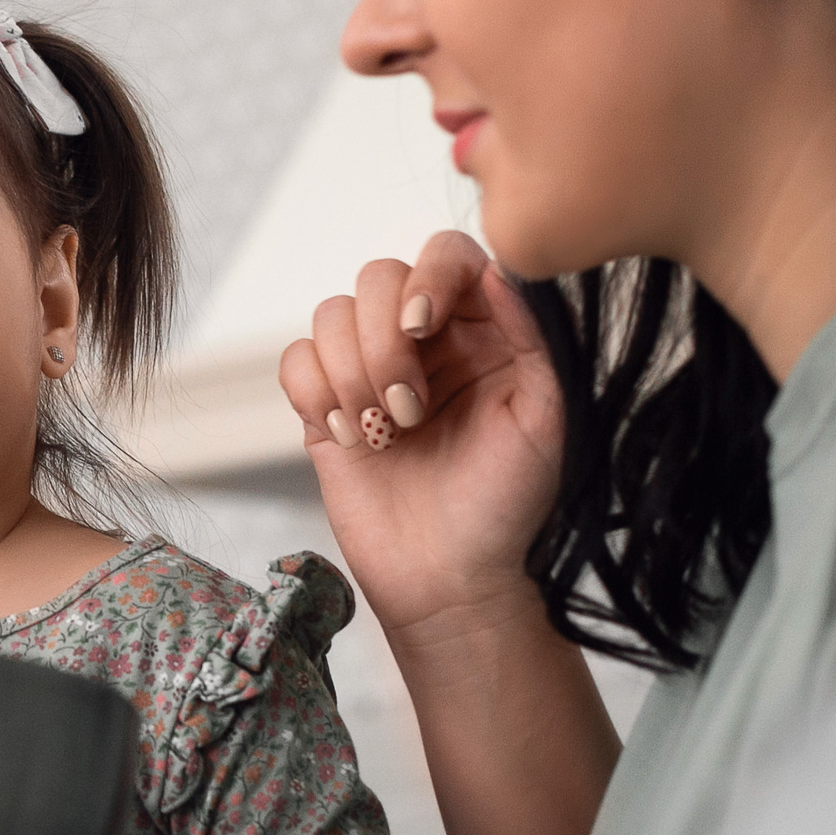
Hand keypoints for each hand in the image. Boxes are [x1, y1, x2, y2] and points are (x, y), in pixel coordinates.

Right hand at [277, 231, 565, 636]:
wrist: (450, 579)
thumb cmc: (504, 505)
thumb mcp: (540, 414)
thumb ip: (527, 334)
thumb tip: (494, 270)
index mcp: (483, 331)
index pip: (446, 255)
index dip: (426, 276)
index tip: (423, 326)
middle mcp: (424, 341)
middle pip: (376, 276)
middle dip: (383, 342)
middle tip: (409, 409)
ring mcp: (368, 370)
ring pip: (329, 314)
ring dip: (352, 375)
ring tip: (384, 433)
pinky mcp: (323, 406)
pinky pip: (295, 360)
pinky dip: (316, 395)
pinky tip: (351, 438)